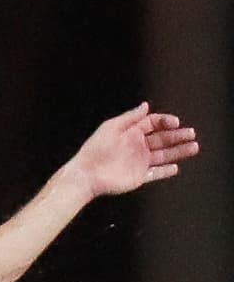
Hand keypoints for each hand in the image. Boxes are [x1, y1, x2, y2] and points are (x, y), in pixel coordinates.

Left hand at [70, 103, 198, 196]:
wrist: (87, 174)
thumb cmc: (96, 149)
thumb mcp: (112, 127)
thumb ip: (130, 117)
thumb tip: (146, 105)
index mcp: (131, 132)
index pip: (153, 123)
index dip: (165, 121)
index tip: (176, 123)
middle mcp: (138, 146)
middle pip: (162, 139)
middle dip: (178, 136)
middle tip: (192, 134)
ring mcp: (140, 162)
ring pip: (163, 155)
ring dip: (178, 151)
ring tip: (194, 147)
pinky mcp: (139, 177)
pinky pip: (156, 173)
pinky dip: (166, 171)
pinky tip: (176, 167)